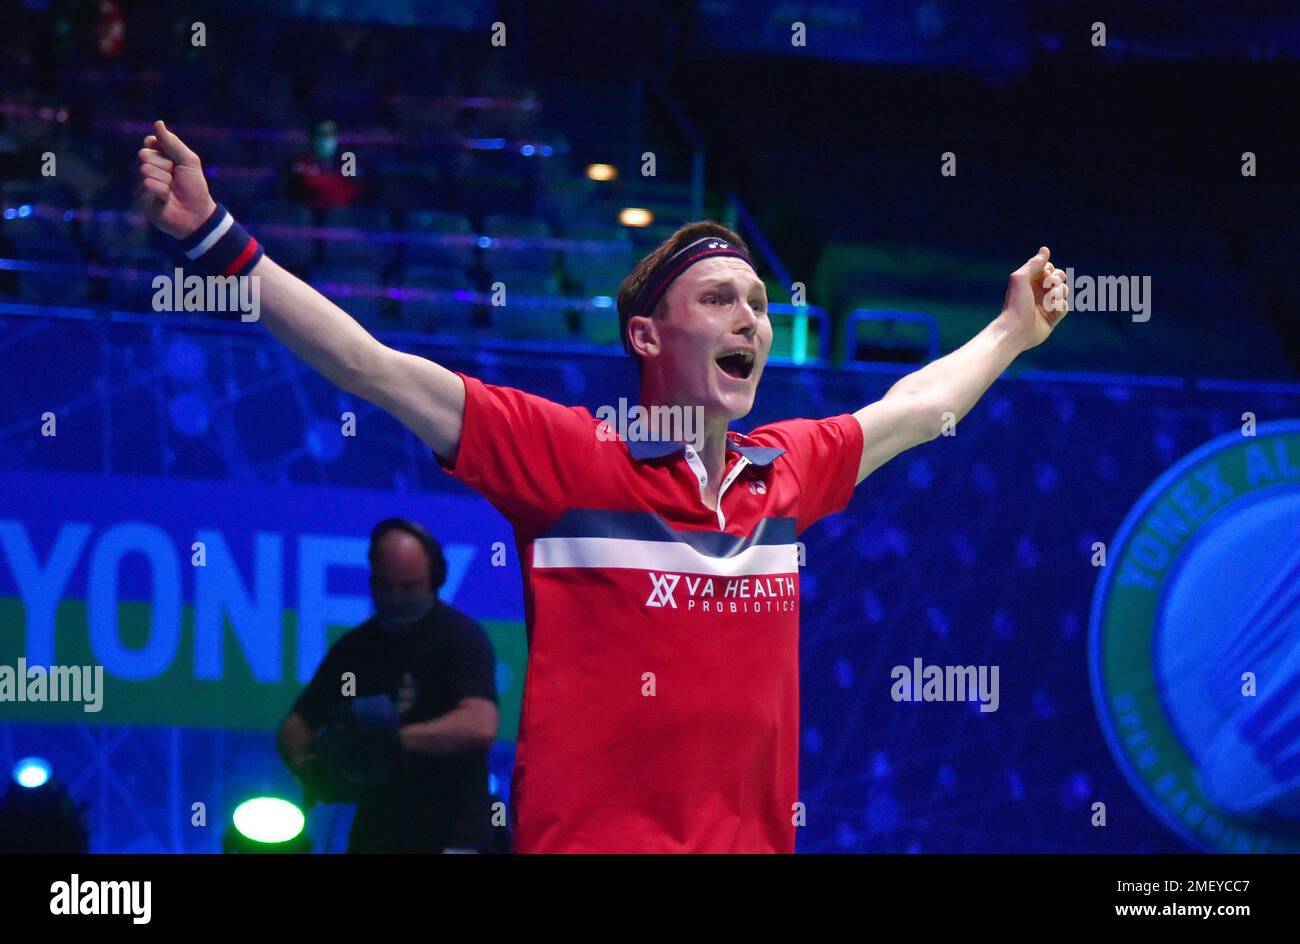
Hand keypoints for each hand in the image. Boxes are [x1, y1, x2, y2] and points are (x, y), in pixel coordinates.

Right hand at [133, 120, 216, 239]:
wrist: (198, 214)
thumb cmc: (194, 188)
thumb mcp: (188, 161)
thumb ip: (172, 143)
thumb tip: (157, 122)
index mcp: (159, 157)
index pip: (151, 141)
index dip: (163, 149)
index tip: (175, 160)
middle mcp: (148, 167)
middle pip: (145, 154)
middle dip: (165, 165)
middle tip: (174, 177)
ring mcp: (141, 182)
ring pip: (146, 169)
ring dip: (165, 180)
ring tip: (171, 191)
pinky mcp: (140, 197)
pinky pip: (147, 184)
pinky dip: (161, 191)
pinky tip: (166, 199)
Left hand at [1000, 246, 1069, 350]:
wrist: (1016, 329)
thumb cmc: (1016, 303)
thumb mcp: (1021, 278)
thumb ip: (1034, 263)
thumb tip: (1045, 249)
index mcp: (1030, 282)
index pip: (1048, 268)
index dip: (1050, 270)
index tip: (1044, 274)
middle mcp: (1038, 292)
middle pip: (1059, 278)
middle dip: (1057, 279)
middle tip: (1049, 285)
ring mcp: (1046, 305)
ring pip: (1064, 291)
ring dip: (1059, 293)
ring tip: (1050, 300)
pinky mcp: (1052, 318)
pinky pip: (1064, 307)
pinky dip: (1060, 306)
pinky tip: (1052, 310)